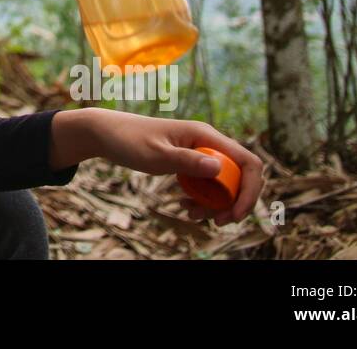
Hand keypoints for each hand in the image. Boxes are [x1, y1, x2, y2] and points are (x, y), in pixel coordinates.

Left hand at [85, 109, 263, 223]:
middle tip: (216, 222)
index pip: (247, 162)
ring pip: (224, 184)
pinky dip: (202, 199)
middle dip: (233, 202)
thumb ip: (186, 162)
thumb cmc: (129, 140)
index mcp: (206, 135)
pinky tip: (185, 206)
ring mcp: (200, 152)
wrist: (107, 134)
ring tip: (192, 214)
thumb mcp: (156, 155)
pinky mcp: (191, 162)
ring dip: (216, 204)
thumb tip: (218, 170)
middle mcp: (208, 142)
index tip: (234, 214)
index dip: (249, 190)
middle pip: (240, 177)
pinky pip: (208, 184)